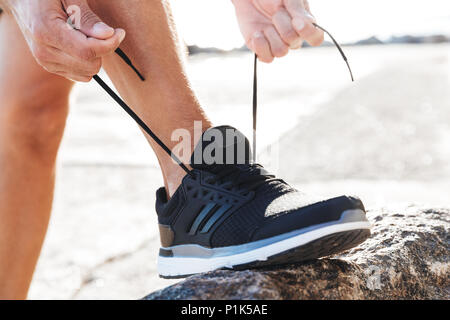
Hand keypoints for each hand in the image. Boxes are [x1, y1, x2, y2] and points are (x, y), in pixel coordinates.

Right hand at [2, 0, 124, 81]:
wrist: (24, 3)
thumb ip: (87, 17)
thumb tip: (108, 34)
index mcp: (46, 31)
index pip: (87, 51)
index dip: (110, 44)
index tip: (119, 32)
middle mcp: (44, 52)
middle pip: (91, 65)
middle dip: (102, 48)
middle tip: (100, 30)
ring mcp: (46, 63)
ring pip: (88, 72)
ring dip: (95, 56)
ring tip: (84, 35)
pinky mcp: (51, 68)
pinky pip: (82, 75)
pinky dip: (87, 62)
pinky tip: (80, 45)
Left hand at [232, 0, 323, 62]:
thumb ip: (299, 10)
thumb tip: (307, 24)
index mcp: (304, 25)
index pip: (316, 38)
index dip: (309, 33)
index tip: (297, 21)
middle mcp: (293, 38)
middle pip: (294, 43)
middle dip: (282, 25)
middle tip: (275, 12)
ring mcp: (278, 44)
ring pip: (281, 52)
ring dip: (271, 35)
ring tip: (265, 24)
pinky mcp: (263, 50)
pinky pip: (267, 58)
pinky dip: (261, 45)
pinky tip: (257, 33)